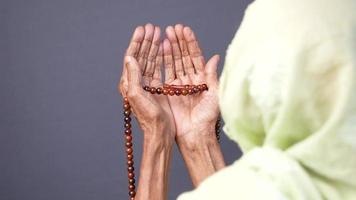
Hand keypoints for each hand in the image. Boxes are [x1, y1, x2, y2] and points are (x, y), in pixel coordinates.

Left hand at [118, 24, 175, 199]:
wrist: (160, 132)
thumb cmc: (149, 118)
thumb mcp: (138, 96)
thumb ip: (133, 77)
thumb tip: (129, 57)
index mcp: (128, 83)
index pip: (131, 57)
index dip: (137, 42)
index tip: (143, 30)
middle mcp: (136, 82)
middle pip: (140, 56)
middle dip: (146, 41)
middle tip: (151, 27)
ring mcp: (146, 84)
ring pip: (149, 60)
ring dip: (153, 46)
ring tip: (157, 32)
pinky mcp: (156, 88)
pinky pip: (157, 67)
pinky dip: (160, 56)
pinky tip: (163, 48)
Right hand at [163, 24, 219, 140]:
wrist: (195, 135)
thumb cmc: (208, 118)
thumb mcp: (214, 95)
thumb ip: (212, 76)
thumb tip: (215, 57)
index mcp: (202, 80)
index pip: (195, 56)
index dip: (190, 43)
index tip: (185, 30)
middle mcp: (190, 80)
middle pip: (183, 56)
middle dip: (178, 42)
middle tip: (173, 28)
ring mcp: (178, 85)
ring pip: (173, 62)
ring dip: (170, 48)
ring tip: (166, 34)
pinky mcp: (168, 92)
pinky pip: (165, 73)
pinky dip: (162, 61)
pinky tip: (160, 49)